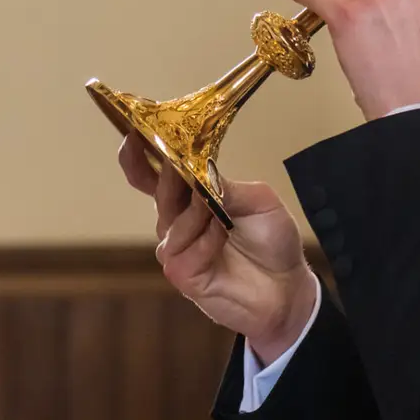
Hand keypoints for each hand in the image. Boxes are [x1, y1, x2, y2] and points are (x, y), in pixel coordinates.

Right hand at [116, 135, 316, 361]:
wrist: (287, 287)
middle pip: (159, 192)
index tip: (132, 132)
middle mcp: (177, 222)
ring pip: (172, 221)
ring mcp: (177, 250)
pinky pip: (184, 251)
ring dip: (197, 213)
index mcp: (189, 199)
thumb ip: (227, 186)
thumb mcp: (259, 201)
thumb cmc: (271, 241)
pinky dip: (205, 240)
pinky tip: (223, 236)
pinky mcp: (182, 275)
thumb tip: (200, 172)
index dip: (138, 156)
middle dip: (169, 177)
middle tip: (179, 165)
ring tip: (222, 214)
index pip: (153, 175)